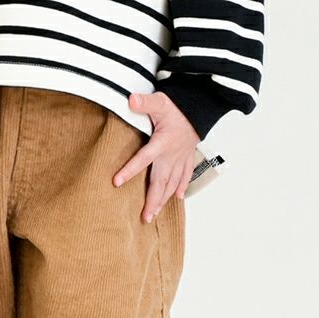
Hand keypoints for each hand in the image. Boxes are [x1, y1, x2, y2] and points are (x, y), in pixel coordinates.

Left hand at [113, 92, 199, 221]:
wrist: (202, 107)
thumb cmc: (179, 106)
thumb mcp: (160, 101)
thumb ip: (145, 102)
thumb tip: (131, 100)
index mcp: (162, 143)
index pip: (143, 158)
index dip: (130, 170)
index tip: (116, 182)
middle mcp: (171, 155)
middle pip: (160, 182)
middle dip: (153, 201)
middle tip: (146, 217)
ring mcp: (181, 158)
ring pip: (172, 183)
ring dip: (163, 199)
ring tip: (155, 214)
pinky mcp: (187, 157)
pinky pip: (185, 175)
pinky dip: (181, 187)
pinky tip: (177, 198)